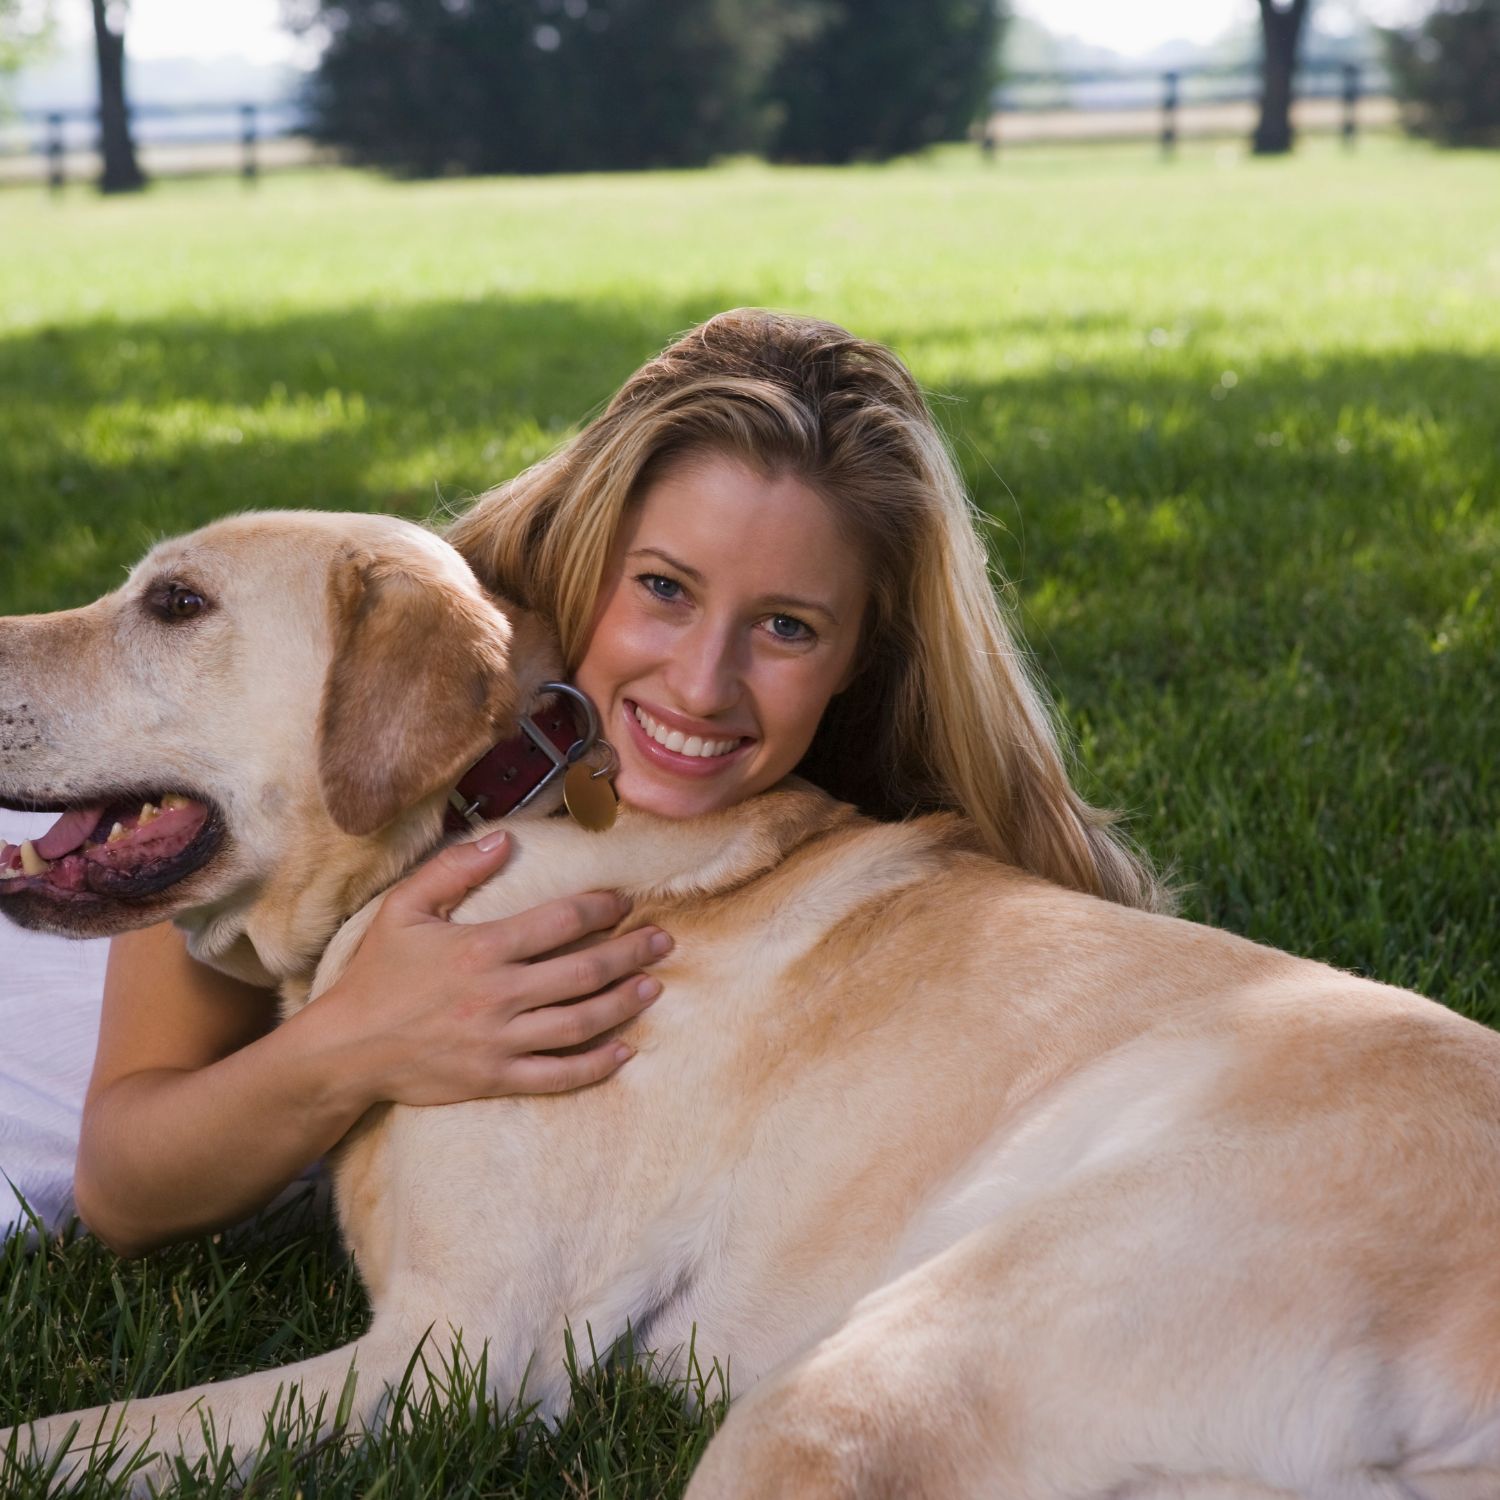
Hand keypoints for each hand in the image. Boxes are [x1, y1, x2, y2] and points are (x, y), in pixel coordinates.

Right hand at [318, 830, 670, 1108]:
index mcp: (482, 949)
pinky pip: (558, 1075)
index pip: (560, 922)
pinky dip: (596, 1065)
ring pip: (580, 1023)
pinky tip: (624, 1051)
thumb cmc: (376, 976)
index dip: (601, 909)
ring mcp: (500, 1041)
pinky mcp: (496, 1078)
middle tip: (663, 942)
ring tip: (653, 986)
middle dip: (630, 954)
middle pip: (584, 972)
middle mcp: (499, 995)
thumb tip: (503, 843)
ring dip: (624, 1003)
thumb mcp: (402, 910)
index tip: (625, 902)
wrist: (345, 1050)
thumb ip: (452, 870)